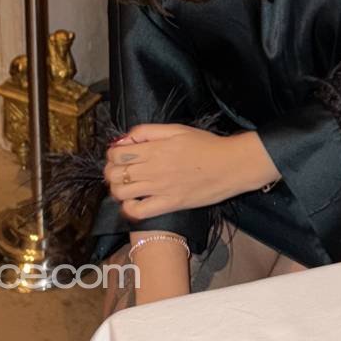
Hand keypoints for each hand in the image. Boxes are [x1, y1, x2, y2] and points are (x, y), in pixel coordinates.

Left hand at [105, 125, 278, 222]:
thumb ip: (149, 131)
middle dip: (110, 171)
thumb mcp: (177, 129)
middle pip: (116, 174)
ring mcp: (160, 189)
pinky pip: (138, 212)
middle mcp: (154, 169)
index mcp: (155, 149)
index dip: (111, 154)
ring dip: (117, 188)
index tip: (117, 154)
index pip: (117, 154)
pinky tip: (134, 200)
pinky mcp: (169, 205)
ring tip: (125, 184)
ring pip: (122, 193)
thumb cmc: (205, 144)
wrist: (229, 166)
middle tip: (118, 170)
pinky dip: (129, 207)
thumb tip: (126, 138)